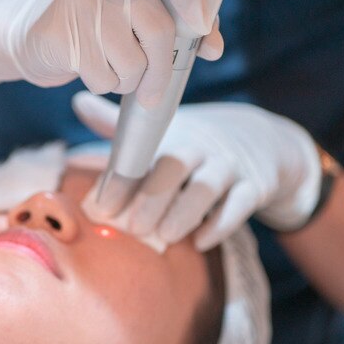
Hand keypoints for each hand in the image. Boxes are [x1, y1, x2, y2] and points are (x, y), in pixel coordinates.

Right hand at [0, 0, 222, 107]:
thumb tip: (212, 46)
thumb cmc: (88, 24)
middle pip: (158, 29)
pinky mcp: (61, 32)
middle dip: (160, 71)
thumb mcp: (130, 9)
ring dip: (126, 81)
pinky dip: (102, 83)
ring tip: (108, 67)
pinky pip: (102, 76)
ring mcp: (82, 1)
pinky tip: (87, 67)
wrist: (22, 29)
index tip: (202, 27)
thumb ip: (173, 20)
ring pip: (131, 62)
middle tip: (152, 92)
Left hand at [72, 92, 322, 249]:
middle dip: (152, 197)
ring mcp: (230, 167)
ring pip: (207, 188)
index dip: (122, 180)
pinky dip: (221, 224)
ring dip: (185, 212)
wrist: (265, 141)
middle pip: (174, 166)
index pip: (144, 153)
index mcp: (173, 135)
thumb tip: (78, 100)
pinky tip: (201, 242)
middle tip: (132, 226)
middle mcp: (201, 148)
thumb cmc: (197, 142)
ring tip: (164, 236)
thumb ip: (121, 124)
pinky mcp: (256, 186)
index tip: (101, 205)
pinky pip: (240, 206)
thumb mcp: (165, 129)